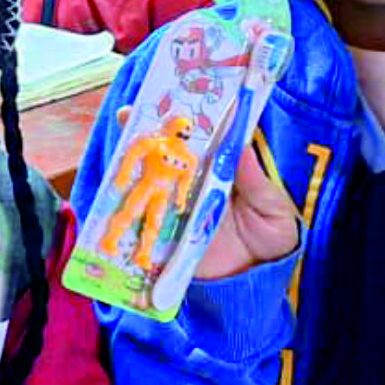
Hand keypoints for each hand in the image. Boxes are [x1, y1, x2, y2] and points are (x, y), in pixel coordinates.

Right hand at [113, 106, 298, 282]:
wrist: (255, 286)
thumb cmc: (270, 240)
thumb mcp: (272, 209)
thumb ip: (256, 182)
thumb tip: (241, 147)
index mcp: (222, 171)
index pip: (204, 138)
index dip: (189, 117)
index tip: (173, 98)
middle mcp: (195, 184)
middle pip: (168, 153)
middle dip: (147, 133)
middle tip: (129, 114)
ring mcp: (176, 209)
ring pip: (149, 181)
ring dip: (130, 164)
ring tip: (117, 150)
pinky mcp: (164, 237)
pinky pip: (141, 219)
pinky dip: (125, 208)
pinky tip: (112, 195)